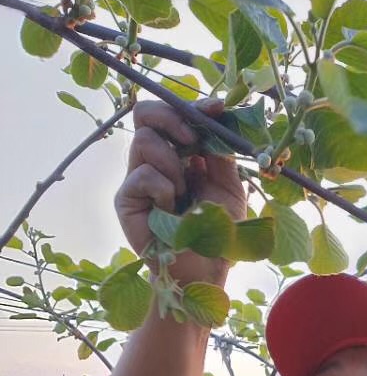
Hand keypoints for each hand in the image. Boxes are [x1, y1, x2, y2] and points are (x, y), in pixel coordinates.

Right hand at [115, 98, 246, 284]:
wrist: (205, 269)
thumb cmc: (218, 231)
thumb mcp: (231, 187)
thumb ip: (222, 153)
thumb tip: (218, 117)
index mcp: (181, 153)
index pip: (176, 115)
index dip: (194, 106)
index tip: (217, 108)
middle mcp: (156, 160)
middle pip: (145, 114)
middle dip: (171, 118)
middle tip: (193, 139)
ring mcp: (138, 177)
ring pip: (144, 141)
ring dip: (173, 164)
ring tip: (185, 193)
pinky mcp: (126, 199)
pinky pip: (141, 175)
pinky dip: (164, 189)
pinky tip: (171, 208)